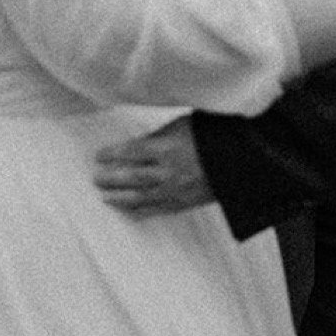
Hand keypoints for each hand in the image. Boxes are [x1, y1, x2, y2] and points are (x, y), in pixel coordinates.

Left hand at [94, 117, 213, 215]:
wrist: (240, 161)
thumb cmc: (210, 137)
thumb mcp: (182, 125)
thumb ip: (157, 136)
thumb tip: (135, 146)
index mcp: (168, 148)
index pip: (131, 152)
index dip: (112, 155)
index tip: (99, 156)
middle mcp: (169, 172)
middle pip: (131, 178)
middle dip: (110, 179)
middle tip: (95, 179)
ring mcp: (175, 190)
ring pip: (140, 197)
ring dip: (119, 197)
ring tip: (104, 196)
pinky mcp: (183, 203)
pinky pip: (155, 210)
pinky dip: (138, 210)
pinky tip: (126, 210)